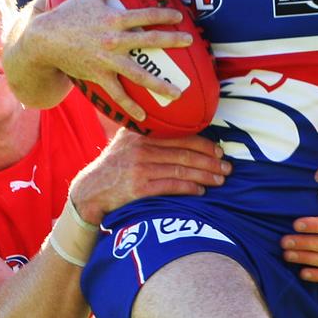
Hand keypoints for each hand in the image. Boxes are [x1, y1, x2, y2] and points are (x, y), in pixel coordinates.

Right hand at [35, 0, 193, 120]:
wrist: (45, 39)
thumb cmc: (68, 12)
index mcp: (114, 18)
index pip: (146, 15)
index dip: (165, 15)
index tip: (180, 18)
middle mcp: (114, 40)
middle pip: (150, 41)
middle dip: (172, 40)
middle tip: (190, 42)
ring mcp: (107, 60)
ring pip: (139, 74)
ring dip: (160, 84)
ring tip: (178, 93)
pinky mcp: (99, 76)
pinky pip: (118, 94)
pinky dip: (130, 106)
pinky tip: (143, 117)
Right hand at [70, 129, 231, 225]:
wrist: (91, 189)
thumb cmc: (114, 164)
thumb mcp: (126, 140)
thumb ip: (149, 132)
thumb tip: (182, 127)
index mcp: (142, 134)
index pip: (180, 137)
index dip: (204, 144)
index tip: (219, 151)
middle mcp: (141, 149)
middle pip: (184, 154)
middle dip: (210, 162)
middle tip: (227, 169)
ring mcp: (139, 168)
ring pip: (181, 170)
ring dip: (205, 176)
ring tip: (220, 180)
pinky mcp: (138, 188)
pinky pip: (170, 186)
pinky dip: (188, 188)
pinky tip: (201, 190)